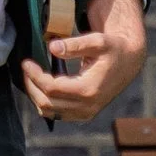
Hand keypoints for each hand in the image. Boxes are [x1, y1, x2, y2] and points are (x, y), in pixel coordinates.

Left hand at [22, 0, 146, 121]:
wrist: (129, 62)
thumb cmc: (113, 48)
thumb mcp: (97, 41)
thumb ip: (75, 45)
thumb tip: (52, 47)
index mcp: (89, 90)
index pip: (51, 88)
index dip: (35, 76)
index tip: (26, 62)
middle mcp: (87, 106)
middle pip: (47, 103)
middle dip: (32, 86)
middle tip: (26, 68)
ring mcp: (86, 113)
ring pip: (49, 112)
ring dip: (36, 95)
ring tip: (32, 77)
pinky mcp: (84, 114)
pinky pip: (57, 114)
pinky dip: (46, 102)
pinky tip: (43, 86)